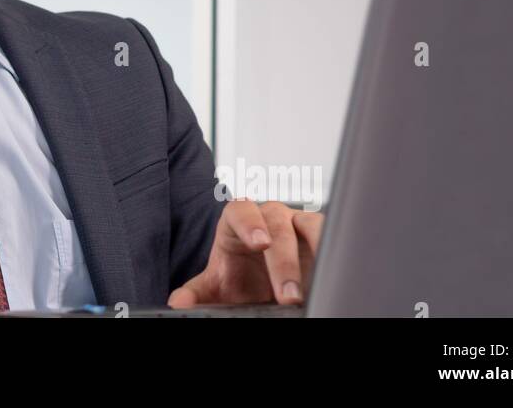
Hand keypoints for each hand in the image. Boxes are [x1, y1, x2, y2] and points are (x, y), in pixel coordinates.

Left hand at [167, 199, 322, 307]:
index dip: (249, 223)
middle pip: (277, 226)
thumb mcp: (218, 289)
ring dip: (314, 255)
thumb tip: (178, 302)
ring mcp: (298, 224)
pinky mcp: (322, 236)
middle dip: (284, 262)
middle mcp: (270, 217)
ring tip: (312, 288)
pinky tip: (333, 273)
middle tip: (287, 295)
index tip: (258, 243)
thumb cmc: (240, 280)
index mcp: (238, 221)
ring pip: (310, 226)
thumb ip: (197, 293)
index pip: (240, 210)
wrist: (264, 290)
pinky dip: (334, 252)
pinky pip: (333, 236)